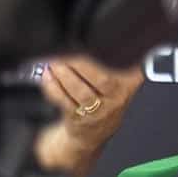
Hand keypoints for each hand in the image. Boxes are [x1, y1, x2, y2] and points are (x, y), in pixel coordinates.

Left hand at [35, 56, 145, 176]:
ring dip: (66, 75)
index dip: (122, 59)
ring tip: (55, 62)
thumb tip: (128, 42)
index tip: (108, 47)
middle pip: (104, 81)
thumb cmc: (104, 101)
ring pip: (82, 92)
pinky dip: (54, 87)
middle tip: (68, 52)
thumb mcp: (122, 85)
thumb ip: (125, 65)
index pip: (130, 70)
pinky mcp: (79, 119)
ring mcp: (98, 112)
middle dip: (84, 65)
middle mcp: (115, 100)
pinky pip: (65, 102)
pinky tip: (48, 76)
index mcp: (128, 86)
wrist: (92, 134)